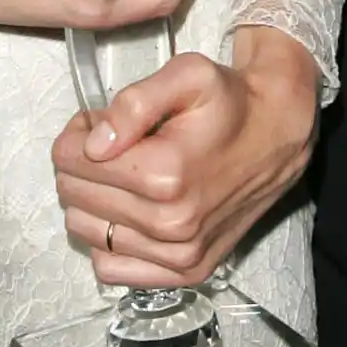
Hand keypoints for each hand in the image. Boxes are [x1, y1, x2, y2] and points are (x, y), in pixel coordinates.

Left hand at [52, 26, 320, 285]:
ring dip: (91, 200)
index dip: (76, 134)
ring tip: (124, 175)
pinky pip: (110, 268)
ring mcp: (178, 254)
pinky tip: (129, 212)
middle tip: (114, 146)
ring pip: (85, 230)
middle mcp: (170, 224)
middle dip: (82, 165)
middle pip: (72, 195)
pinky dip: (107, 240)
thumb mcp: (187, 75)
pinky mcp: (186, 271)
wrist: (277, 134)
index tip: (99, 124)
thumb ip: (135, 102)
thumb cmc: (229, 102)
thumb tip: (93, 145)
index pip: (69, 160)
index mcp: (165, 174)